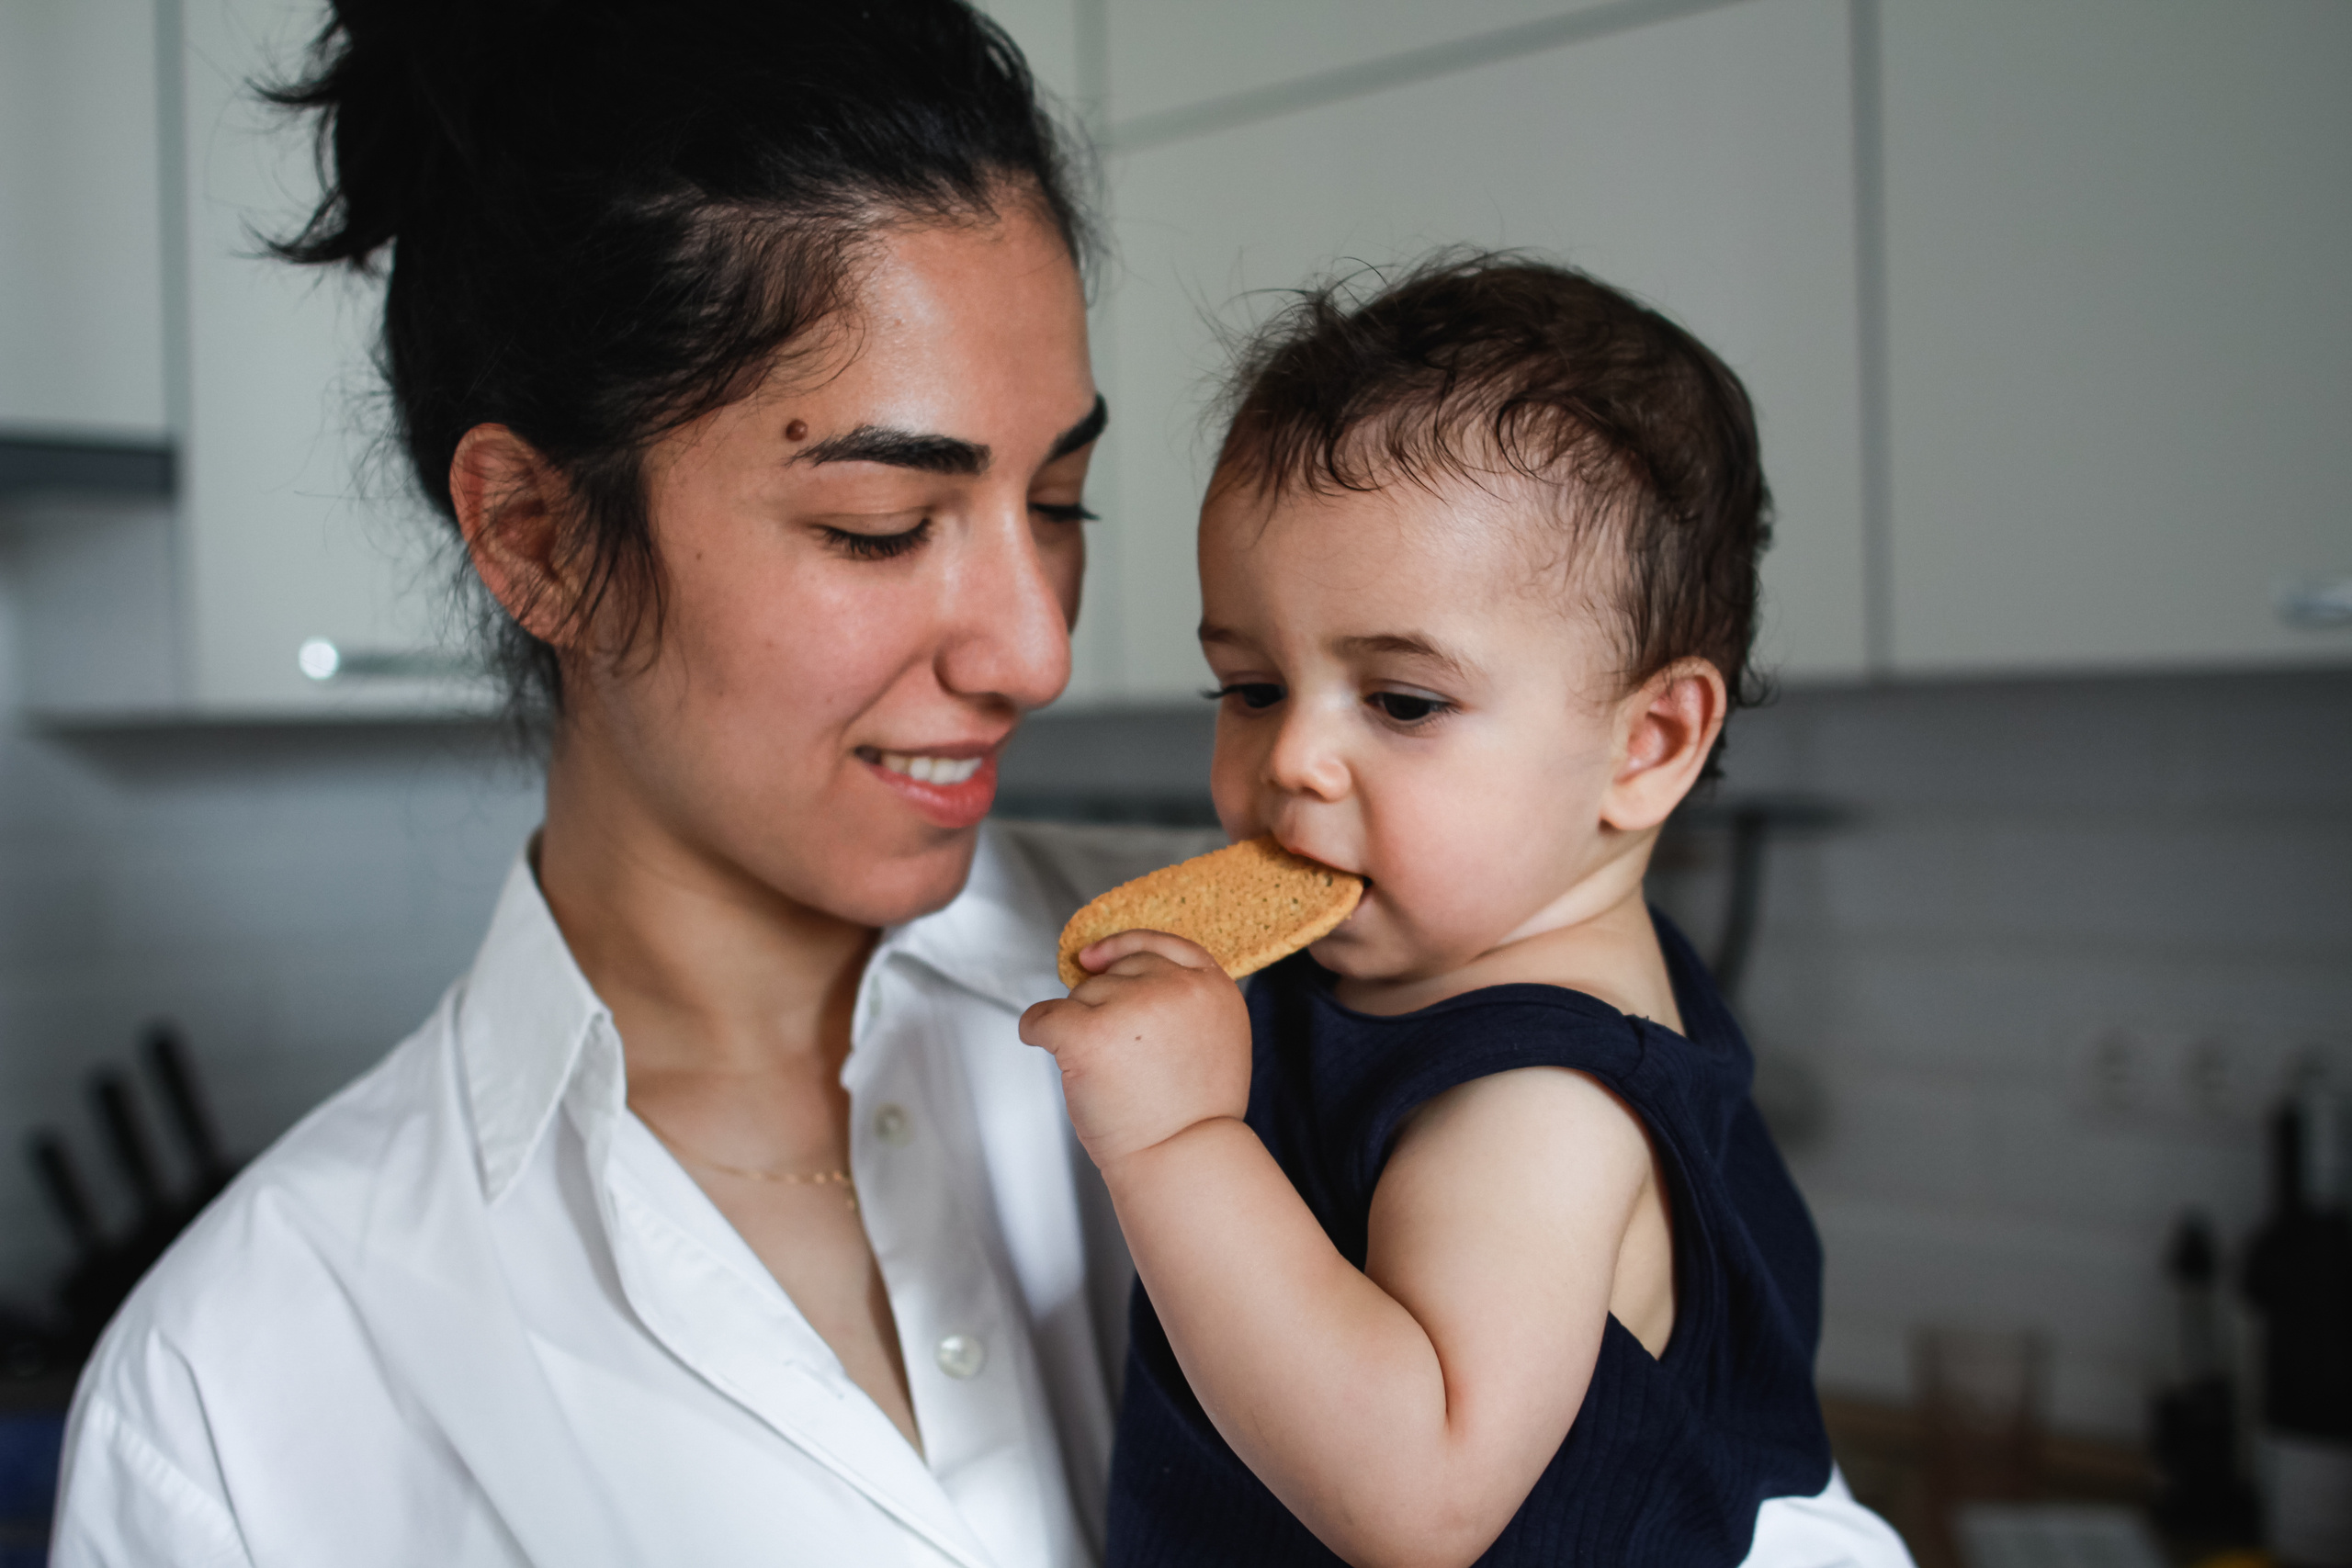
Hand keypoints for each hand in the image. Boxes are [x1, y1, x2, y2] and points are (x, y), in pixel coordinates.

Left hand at [1019, 930, 1252, 1171]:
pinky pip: (1043, 1015)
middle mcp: (1176, 988)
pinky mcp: (1090, 1032)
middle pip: (1116, 972)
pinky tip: (1045, 1046)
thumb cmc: (1193, 1119)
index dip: (1123, 947)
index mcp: (1212, 988)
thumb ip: (1183, 1005)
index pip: (1162, 944)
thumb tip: (1126, 978)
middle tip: (1117, 1059)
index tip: (1094, 957)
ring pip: (1081, 995)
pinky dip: (1035, 1029)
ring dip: (1079, 1027)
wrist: (1182, 1161)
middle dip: (1103, 1005)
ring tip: (1108, 1076)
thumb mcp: (1214, 1042)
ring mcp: (1133, 1006)